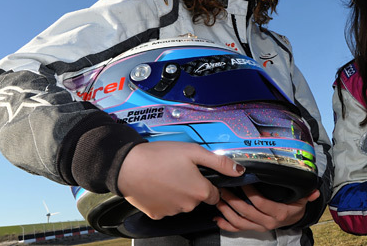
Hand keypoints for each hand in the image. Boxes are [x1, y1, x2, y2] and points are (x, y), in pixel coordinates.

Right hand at [117, 141, 244, 219]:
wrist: (127, 166)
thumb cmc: (160, 156)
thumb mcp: (194, 152)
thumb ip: (219, 162)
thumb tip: (239, 170)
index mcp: (200, 191)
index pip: (215, 194)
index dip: (208, 182)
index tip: (199, 174)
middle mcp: (188, 205)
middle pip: (198, 198)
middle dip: (193, 186)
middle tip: (180, 170)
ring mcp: (172, 212)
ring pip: (182, 203)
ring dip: (179, 192)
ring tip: (167, 175)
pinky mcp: (157, 214)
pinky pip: (166, 207)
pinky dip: (164, 198)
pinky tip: (158, 184)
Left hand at [214, 185, 319, 231]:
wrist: (294, 219)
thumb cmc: (295, 206)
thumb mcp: (302, 199)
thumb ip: (307, 194)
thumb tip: (314, 191)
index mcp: (278, 213)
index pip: (261, 203)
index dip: (250, 193)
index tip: (242, 181)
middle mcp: (267, 222)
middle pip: (246, 212)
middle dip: (233, 200)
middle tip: (224, 188)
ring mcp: (259, 227)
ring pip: (239, 222)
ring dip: (226, 211)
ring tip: (218, 199)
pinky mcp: (253, 229)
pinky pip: (238, 229)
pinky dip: (226, 225)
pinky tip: (217, 218)